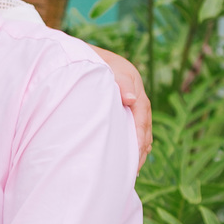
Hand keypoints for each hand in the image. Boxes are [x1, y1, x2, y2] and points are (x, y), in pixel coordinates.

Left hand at [92, 47, 151, 168]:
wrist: (79, 55)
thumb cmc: (92, 61)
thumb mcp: (107, 67)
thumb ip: (120, 82)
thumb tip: (132, 99)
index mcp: (134, 86)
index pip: (142, 114)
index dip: (140, 135)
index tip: (136, 154)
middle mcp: (135, 96)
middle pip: (144, 126)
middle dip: (141, 148)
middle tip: (135, 169)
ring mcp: (128, 103)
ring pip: (138, 129)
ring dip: (137, 148)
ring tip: (132, 169)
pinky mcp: (119, 109)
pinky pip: (128, 128)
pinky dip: (129, 143)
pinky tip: (125, 157)